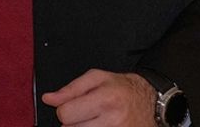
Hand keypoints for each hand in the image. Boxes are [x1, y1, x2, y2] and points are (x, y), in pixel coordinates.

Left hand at [40, 69, 154, 126]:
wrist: (150, 101)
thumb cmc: (122, 88)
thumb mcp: (97, 78)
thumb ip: (70, 89)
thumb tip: (49, 99)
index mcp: (104, 99)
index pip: (66, 114)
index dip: (64, 109)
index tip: (72, 107)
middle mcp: (112, 119)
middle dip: (72, 122)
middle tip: (85, 115)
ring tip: (92, 121)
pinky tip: (99, 125)